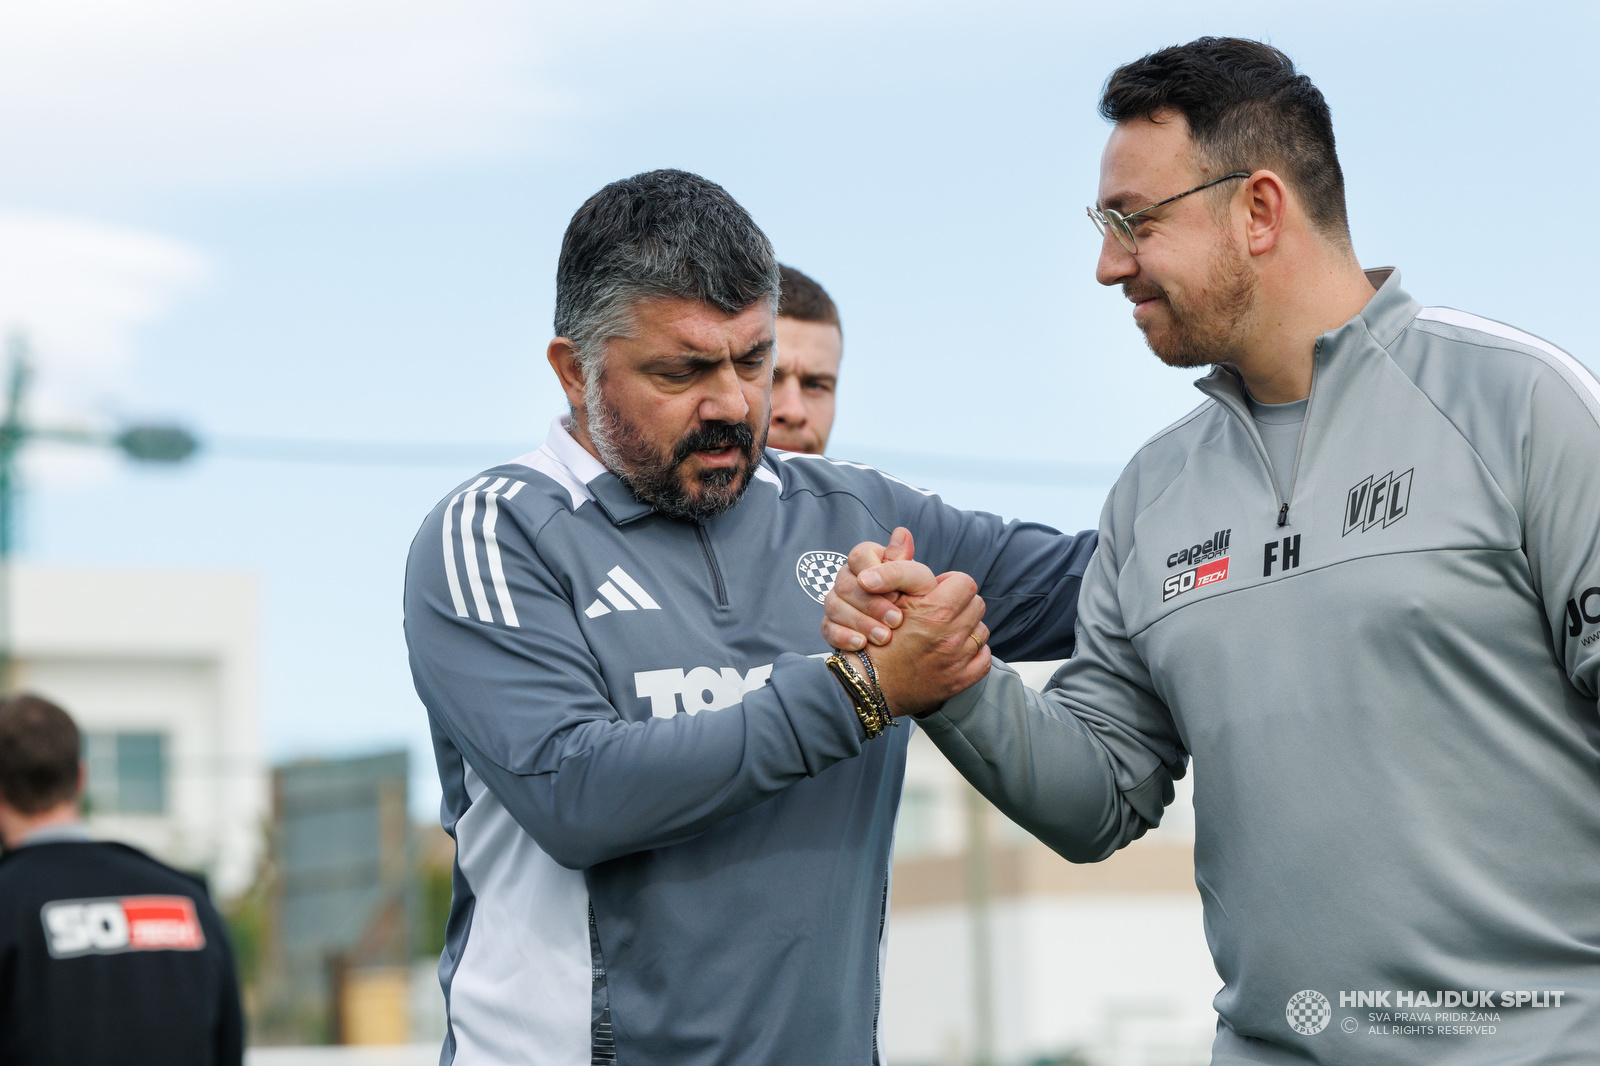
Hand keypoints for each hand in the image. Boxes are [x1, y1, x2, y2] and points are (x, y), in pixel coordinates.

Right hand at [822, 527, 920, 650]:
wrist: (913, 635)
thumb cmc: (917, 602)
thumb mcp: (919, 582)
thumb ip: (906, 562)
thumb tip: (901, 533)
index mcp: (869, 559)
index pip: (859, 555)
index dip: (874, 574)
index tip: (896, 594)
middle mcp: (849, 577)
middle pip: (845, 583)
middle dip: (871, 604)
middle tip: (896, 620)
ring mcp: (837, 600)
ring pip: (834, 605)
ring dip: (860, 622)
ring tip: (884, 637)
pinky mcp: (831, 624)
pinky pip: (827, 628)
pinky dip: (843, 636)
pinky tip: (861, 644)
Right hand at [855, 569, 989, 716]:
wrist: (865, 686)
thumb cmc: (871, 642)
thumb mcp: (883, 598)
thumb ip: (899, 568)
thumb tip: (903, 532)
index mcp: (935, 611)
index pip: (964, 582)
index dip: (950, 583)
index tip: (938, 590)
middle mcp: (951, 635)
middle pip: (976, 604)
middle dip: (960, 604)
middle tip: (940, 610)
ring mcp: (957, 660)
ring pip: (981, 630)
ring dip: (967, 628)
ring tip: (946, 631)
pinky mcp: (959, 681)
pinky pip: (984, 659)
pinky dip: (974, 654)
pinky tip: (955, 652)